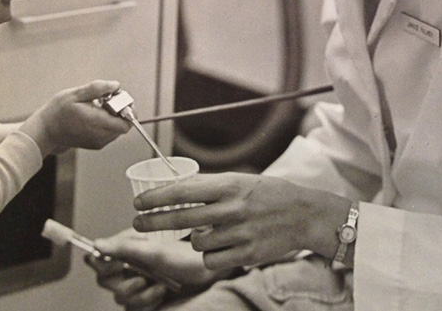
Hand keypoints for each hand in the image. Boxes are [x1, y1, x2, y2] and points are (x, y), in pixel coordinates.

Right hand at [20, 80, 130, 154]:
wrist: (45, 131)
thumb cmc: (58, 112)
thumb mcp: (76, 94)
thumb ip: (98, 88)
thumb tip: (116, 85)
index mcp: (97, 122)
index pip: (126, 123)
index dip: (127, 109)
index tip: (117, 99)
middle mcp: (100, 135)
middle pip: (124, 125)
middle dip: (120, 111)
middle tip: (106, 100)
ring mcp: (99, 142)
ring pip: (117, 129)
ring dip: (113, 117)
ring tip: (98, 108)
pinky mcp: (96, 144)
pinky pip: (109, 133)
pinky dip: (107, 123)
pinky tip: (93, 115)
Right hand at [87, 229, 224, 310]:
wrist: (208, 274)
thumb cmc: (185, 256)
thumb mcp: (155, 251)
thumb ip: (124, 248)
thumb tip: (96, 244)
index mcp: (126, 246)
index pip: (98, 256)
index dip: (102, 264)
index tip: (118, 266)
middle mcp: (127, 263)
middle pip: (104, 280)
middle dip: (125, 284)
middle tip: (143, 279)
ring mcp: (135, 281)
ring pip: (120, 297)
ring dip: (140, 295)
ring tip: (160, 286)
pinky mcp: (144, 297)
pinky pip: (132, 307)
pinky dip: (147, 302)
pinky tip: (162, 293)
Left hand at [132, 172, 350, 270]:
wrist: (304, 214)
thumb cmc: (267, 194)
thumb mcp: (239, 180)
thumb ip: (209, 185)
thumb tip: (175, 186)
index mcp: (229, 185)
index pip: (183, 191)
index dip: (156, 198)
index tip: (138, 202)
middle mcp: (232, 208)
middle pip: (181, 218)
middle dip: (153, 221)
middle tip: (137, 223)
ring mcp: (240, 233)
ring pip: (197, 242)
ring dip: (194, 238)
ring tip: (205, 231)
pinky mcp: (247, 254)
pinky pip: (212, 260)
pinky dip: (209, 255)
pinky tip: (219, 246)